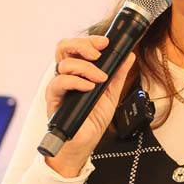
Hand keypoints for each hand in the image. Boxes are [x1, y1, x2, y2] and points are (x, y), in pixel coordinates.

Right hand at [45, 35, 135, 176]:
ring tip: (100, 79)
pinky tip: (89, 87)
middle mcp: (65, 76)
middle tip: (98, 53)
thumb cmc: (93, 120)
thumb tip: (129, 56)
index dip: (89, 40)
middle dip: (82, 45)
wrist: (85, 142)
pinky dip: (76, 82)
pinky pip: (59, 83)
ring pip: (64, 64)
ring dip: (85, 68)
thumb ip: (118, 74)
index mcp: (77, 72)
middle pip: (64, 48)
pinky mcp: (54, 100)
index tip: (106, 43)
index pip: (77, 47)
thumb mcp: (111, 94)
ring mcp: (58, 87)